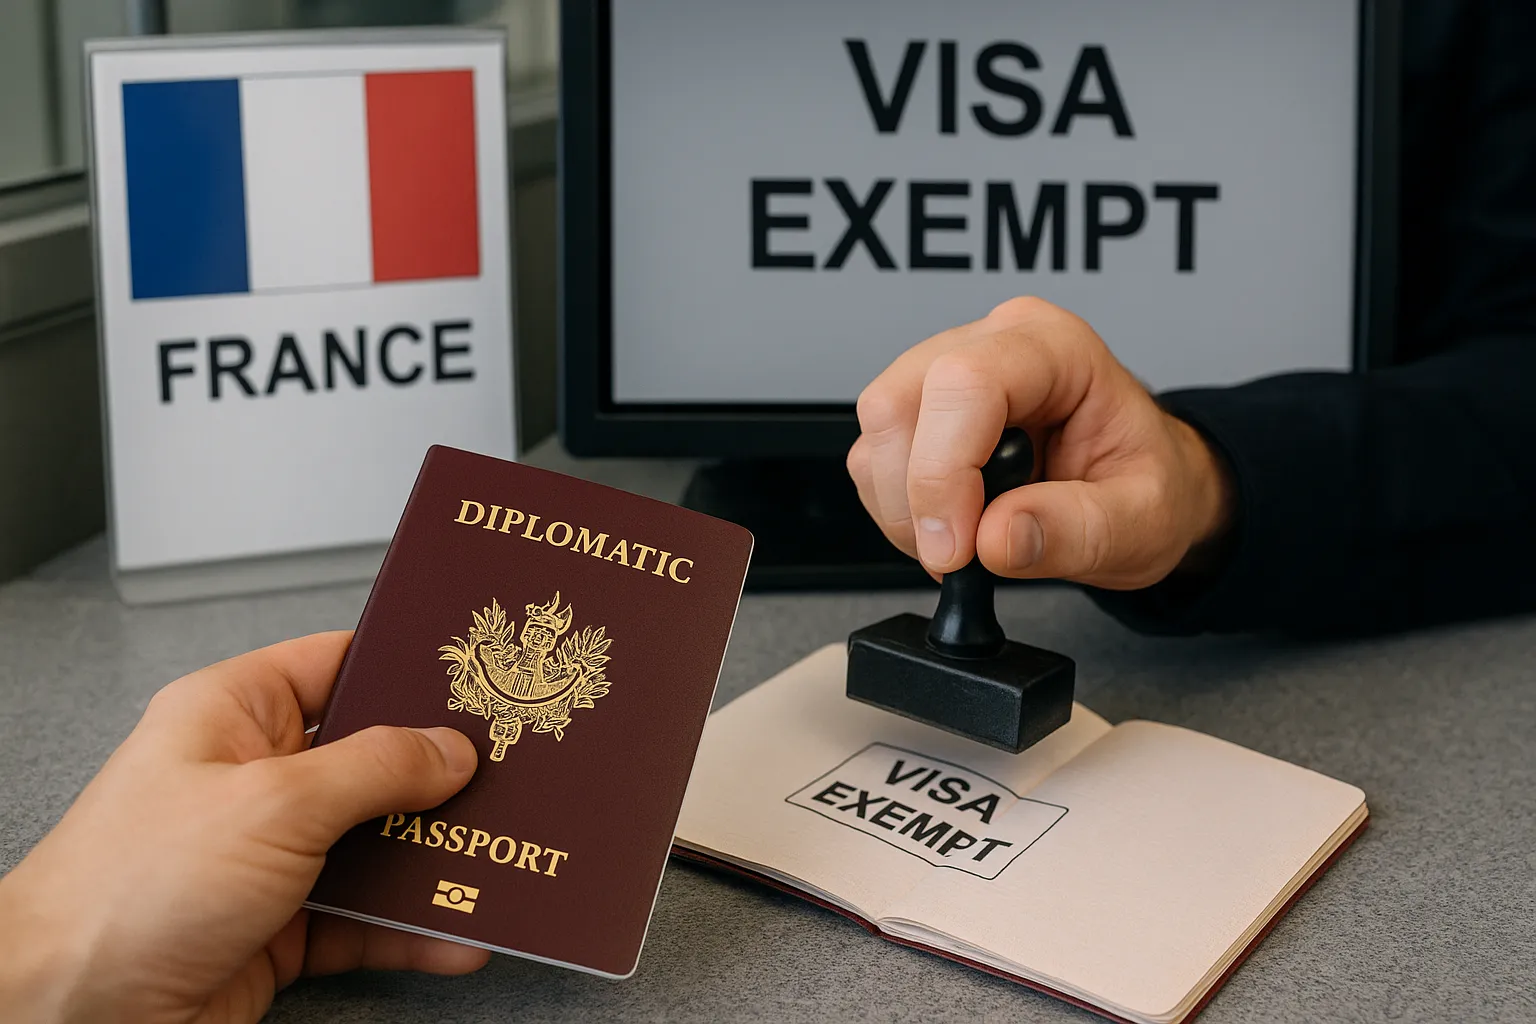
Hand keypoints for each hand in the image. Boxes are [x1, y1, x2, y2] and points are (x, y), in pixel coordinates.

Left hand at [0, 631, 486, 1023]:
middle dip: (442, 772)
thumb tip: (449, 749)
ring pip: (379, 843)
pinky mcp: (282, 927)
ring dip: (438, 856)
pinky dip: (415, 929)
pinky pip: (368, 918)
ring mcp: (269, 856)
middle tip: (517, 768)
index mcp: (236, 713)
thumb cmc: (129, 888)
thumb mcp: (275, 803)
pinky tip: (459, 933)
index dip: (408, 665)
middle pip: (373, 759)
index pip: (339, 664)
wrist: (68, 1015)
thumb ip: (375, 769)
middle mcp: (254, 777)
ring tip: (504, 854)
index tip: (479, 673)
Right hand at [847, 296, 1235, 589]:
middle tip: (960, 555)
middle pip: (899, 401)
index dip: (943, 471)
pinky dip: (897, 508)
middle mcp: (993, 344)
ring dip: (902, 506)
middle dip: (916, 496)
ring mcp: (945, 371)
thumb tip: (995, 538)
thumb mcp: (1141, 521)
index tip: (956, 547)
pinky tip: (948, 526)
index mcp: (1057, 348)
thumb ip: (1075, 530)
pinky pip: (875, 456)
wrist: (1143, 487)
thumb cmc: (1147, 483)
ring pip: (878, 429)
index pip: (964, 383)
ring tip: (965, 541)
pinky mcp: (919, 411)